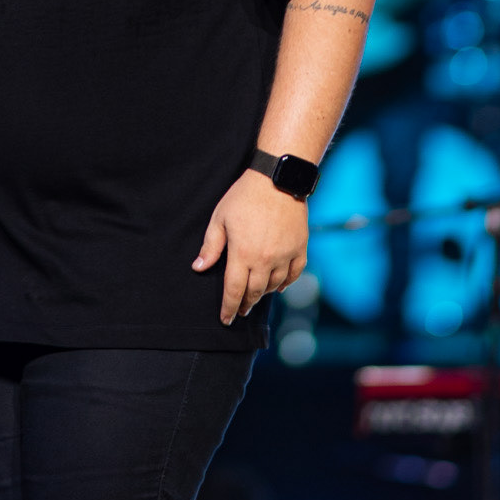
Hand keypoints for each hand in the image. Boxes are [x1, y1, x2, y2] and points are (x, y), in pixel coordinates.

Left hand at [194, 171, 308, 325]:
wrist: (278, 179)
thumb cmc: (244, 197)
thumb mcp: (220, 218)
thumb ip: (211, 246)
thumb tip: (199, 268)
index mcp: (243, 254)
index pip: (234, 290)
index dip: (228, 307)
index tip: (225, 319)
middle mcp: (265, 259)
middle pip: (255, 292)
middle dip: (245, 304)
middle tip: (240, 310)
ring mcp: (285, 255)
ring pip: (274, 285)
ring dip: (263, 293)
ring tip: (256, 294)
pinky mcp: (300, 248)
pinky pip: (294, 274)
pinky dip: (285, 283)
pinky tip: (279, 286)